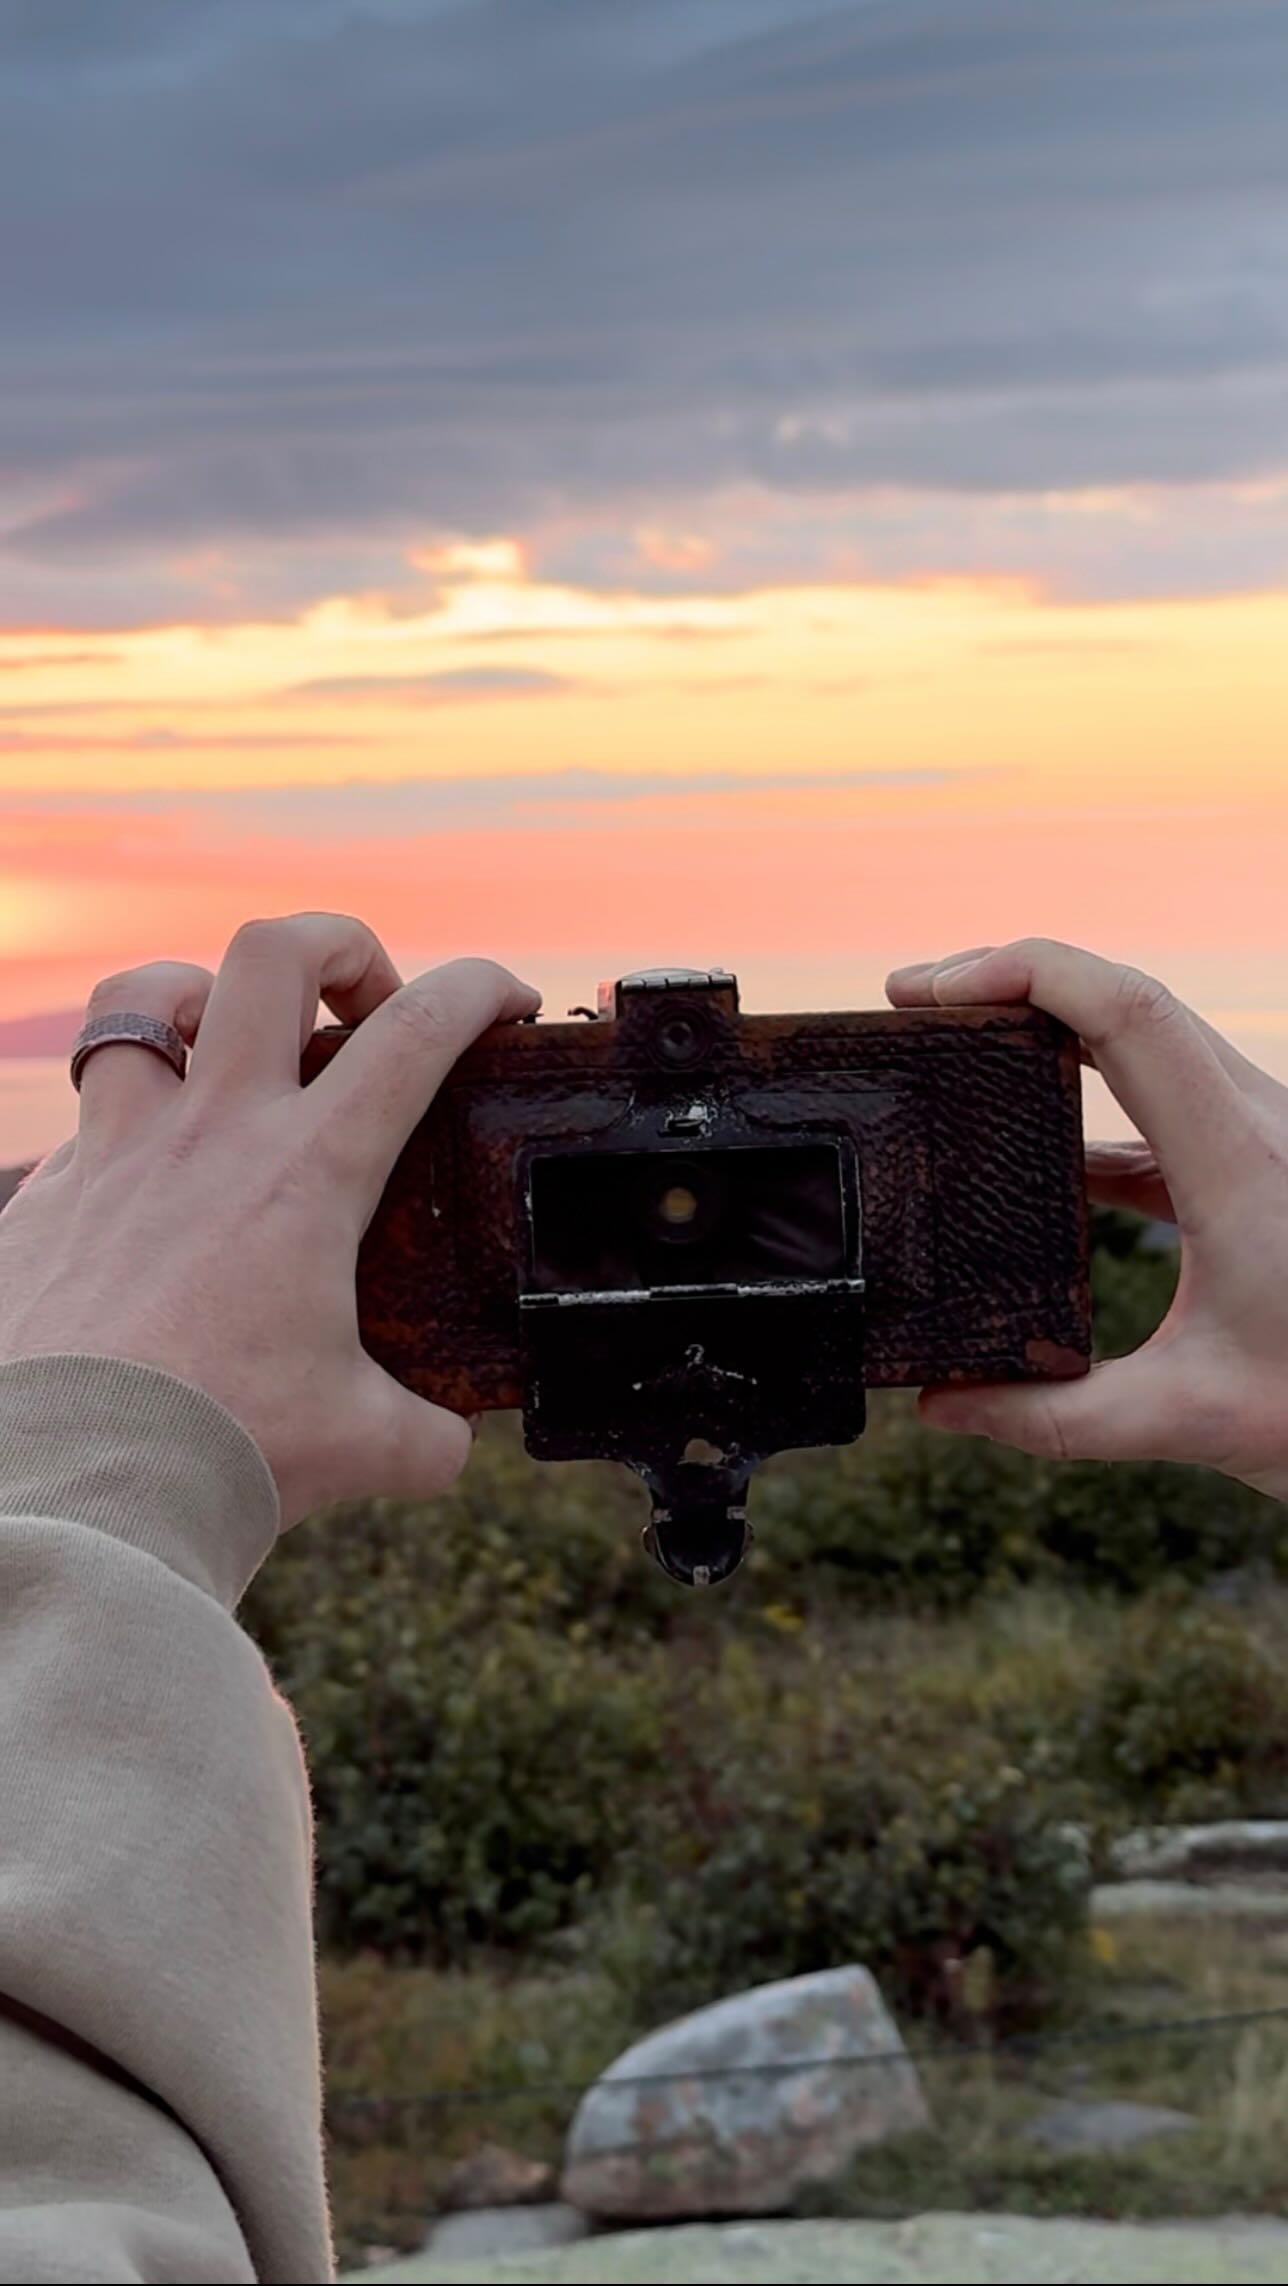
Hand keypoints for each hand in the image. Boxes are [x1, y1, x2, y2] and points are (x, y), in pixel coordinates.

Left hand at [0, 915, 539, 1525]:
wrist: (78, 1489)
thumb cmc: (225, 1453)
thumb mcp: (364, 1446)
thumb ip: (424, 1432)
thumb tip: (445, 1443)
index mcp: (308, 1172)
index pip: (417, 1030)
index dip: (478, 989)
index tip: (506, 1004)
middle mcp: (209, 1135)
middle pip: (270, 953)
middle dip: (338, 944)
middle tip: (365, 1000)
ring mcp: (114, 1154)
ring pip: (142, 1001)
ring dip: (198, 1000)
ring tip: (228, 1045)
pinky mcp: (45, 1200)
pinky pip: (83, 1127)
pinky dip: (127, 1136)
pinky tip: (148, 1197)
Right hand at [886, 938, 1287, 1505]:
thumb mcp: (1192, 1423)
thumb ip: (1055, 1419)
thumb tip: (939, 1405)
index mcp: (1240, 1162)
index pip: (1124, 1013)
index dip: (1023, 973)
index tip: (931, 989)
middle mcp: (1261, 1124)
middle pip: (1126, 1000)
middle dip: (1012, 980)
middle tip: (912, 999)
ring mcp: (1267, 1135)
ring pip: (1148, 1040)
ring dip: (1050, 1030)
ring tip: (956, 1042)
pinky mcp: (1263, 1162)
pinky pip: (1165, 1102)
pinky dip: (1090, 1102)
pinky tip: (1032, 1147)